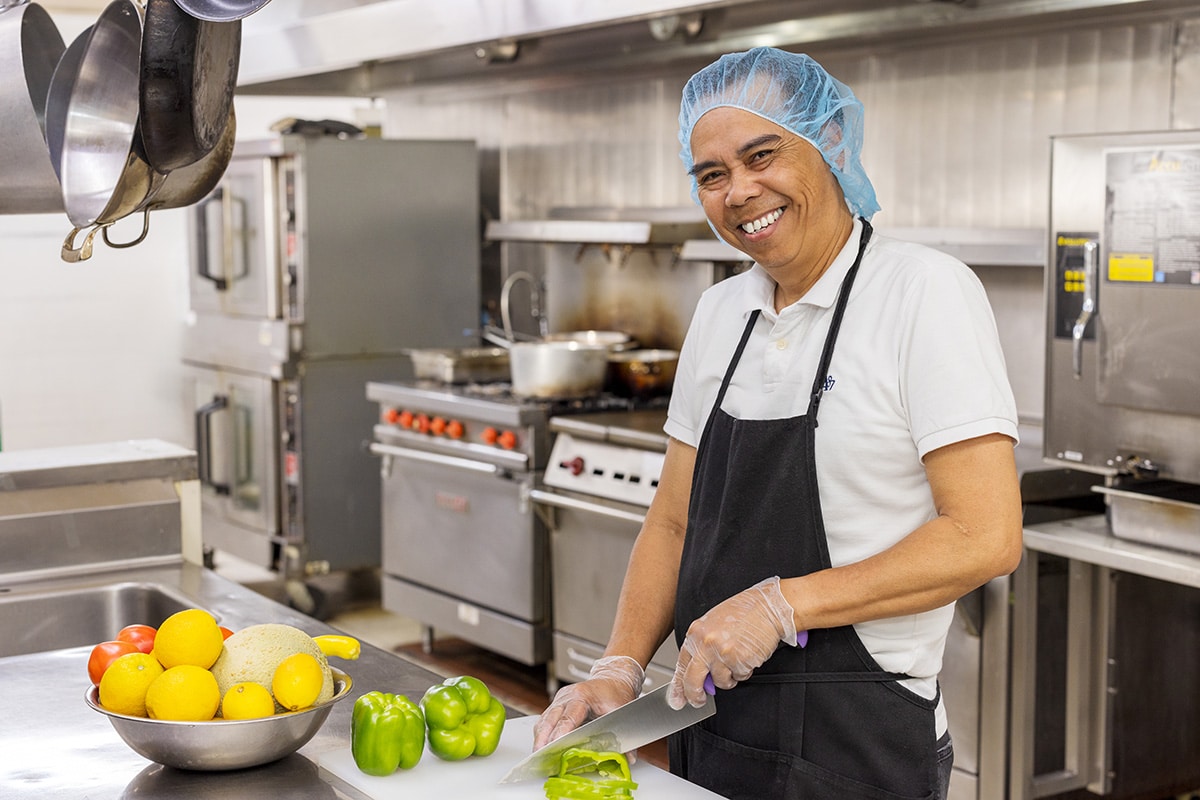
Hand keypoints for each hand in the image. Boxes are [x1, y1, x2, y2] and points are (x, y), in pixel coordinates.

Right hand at [532, 655, 643, 750]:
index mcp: (583, 695)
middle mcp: (568, 696)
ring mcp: (561, 699)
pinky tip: (542, 747)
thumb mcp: (624, 713)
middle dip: (543, 738)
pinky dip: (542, 733)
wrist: (613, 678)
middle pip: (550, 718)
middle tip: (539, 756)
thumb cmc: (617, 694)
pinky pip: (546, 719)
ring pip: (545, 719)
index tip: (553, 746)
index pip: (569, 717)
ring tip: (538, 756)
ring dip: (540, 737)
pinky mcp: (558, 704)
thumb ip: (627, 738)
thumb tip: (629, 759)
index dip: (561, 733)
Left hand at [668, 576, 797, 709]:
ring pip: (720, 682)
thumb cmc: (742, 613)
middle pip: (692, 680)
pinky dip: (744, 671)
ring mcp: (722, 653)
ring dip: (729, 677)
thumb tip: (700, 673)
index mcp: (696, 633)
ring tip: (737, 659)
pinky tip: (747, 655)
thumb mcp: (713, 624)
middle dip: (694, 696)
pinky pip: (739, 677)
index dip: (678, 685)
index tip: (677, 698)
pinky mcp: (739, 661)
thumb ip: (703, 647)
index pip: (681, 665)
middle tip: (698, 701)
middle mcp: (706, 643)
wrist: (766, 607)